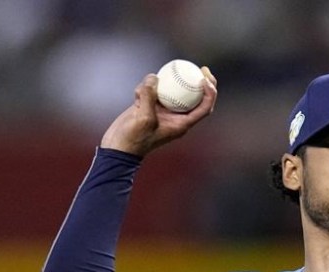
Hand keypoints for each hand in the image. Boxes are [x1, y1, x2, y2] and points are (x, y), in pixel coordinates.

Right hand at [100, 66, 217, 156]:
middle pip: (196, 97)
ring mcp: (163, 111)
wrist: (118, 147)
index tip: (205, 79)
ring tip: (153, 80)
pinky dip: (145, 88)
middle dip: (202, 82)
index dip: (210, 93)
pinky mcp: (150, 106)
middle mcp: (176, 117)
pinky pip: (153, 91)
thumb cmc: (134, 138)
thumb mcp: (143, 117)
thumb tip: (154, 77)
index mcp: (182, 124)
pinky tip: (136, 94)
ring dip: (163, 83)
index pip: (204, 108)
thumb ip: (149, 96)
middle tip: (202, 68)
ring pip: (172, 90)